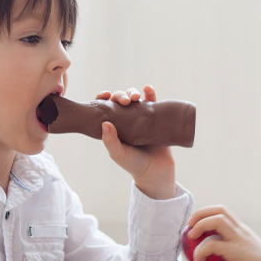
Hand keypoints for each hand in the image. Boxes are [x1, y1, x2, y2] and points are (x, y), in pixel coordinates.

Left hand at [96, 85, 175, 199]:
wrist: (156, 172)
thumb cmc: (134, 164)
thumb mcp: (118, 154)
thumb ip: (110, 141)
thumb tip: (105, 123)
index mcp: (114, 127)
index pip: (106, 108)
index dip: (104, 99)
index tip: (105, 96)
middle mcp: (126, 120)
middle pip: (121, 101)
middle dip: (121, 96)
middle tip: (124, 101)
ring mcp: (140, 119)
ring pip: (135, 99)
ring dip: (133, 93)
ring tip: (136, 96)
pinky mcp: (155, 119)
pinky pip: (152, 103)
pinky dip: (150, 94)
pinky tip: (148, 88)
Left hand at [186, 205, 260, 260]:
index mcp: (241, 231)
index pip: (223, 211)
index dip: (206, 212)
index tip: (195, 223)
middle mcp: (240, 231)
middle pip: (219, 210)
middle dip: (200, 214)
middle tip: (189, 226)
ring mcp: (239, 239)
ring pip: (216, 221)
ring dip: (199, 226)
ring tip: (191, 238)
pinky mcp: (236, 250)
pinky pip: (212, 246)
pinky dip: (201, 252)